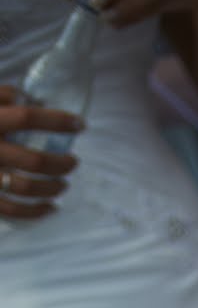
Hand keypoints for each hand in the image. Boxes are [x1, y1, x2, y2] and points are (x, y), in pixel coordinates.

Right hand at [0, 86, 80, 221]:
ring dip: (52, 188)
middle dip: (61, 163)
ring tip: (63, 184)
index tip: (80, 124)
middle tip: (74, 161)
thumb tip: (27, 97)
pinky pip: (13, 210)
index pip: (27, 117)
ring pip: (26, 188)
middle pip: (34, 160)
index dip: (57, 120)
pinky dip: (36, 212)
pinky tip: (51, 208)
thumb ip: (0, 95)